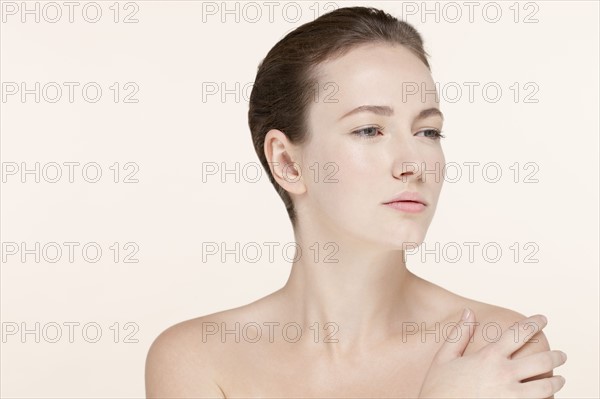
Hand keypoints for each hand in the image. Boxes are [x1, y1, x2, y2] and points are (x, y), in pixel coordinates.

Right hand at [417, 309, 566, 397]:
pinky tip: (546, 398)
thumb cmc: (438, 390)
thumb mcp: (443, 359)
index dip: (534, 323)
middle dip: (556, 356)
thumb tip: (469, 312)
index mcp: (488, 357)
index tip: (543, 319)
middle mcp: (504, 375)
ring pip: (546, 386)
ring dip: (556, 382)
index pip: (519, 333)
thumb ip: (458, 335)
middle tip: (562, 355)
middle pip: (541, 360)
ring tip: (560, 379)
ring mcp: (512, 396)